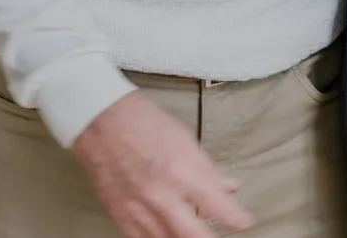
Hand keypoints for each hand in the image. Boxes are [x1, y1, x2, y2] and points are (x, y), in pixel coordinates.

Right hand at [72, 90, 253, 237]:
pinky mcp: (121, 216)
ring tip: (195, 232)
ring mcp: (138, 209)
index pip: (216, 205)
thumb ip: (207, 169)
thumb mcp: (185, 138)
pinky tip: (169, 234)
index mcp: (180, 169)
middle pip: (193, 236)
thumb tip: (228, 188)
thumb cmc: (143, 122)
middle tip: (221, 236)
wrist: (101, 121)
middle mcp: (160, 194)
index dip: (236, 218)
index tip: (245, 222)